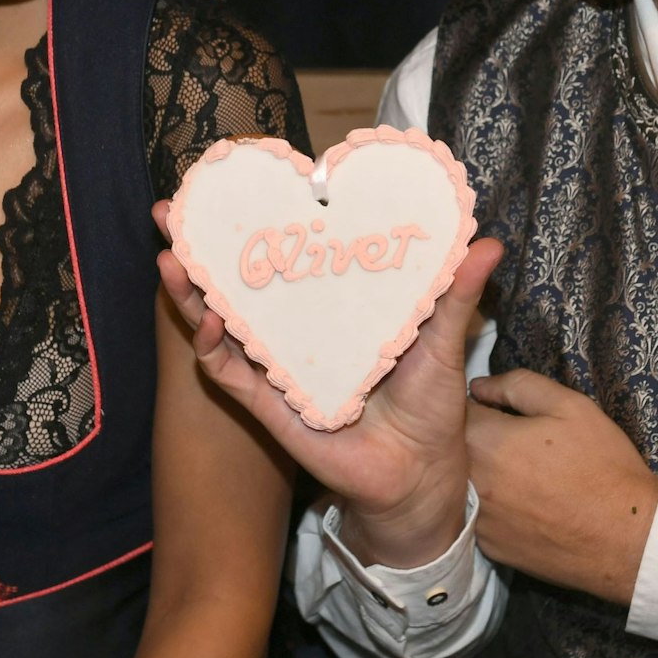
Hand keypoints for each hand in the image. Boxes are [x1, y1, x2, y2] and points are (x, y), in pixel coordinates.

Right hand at [155, 200, 501, 567]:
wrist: (422, 473)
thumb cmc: (431, 403)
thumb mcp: (442, 339)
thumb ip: (455, 293)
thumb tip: (489, 241)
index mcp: (331, 305)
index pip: (283, 254)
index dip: (252, 221)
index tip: (227, 184)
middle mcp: (296, 330)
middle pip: (236, 282)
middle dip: (198, 249)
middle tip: (169, 212)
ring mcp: (277, 366)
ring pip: (220, 325)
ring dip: (191, 294)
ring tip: (171, 260)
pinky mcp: (271, 407)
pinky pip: (232, 377)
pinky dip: (214, 352)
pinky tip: (206, 327)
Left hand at [467, 370, 657, 607]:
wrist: (627, 538)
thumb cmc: (601, 464)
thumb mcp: (569, 406)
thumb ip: (517, 385)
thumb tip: (479, 386)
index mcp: (484, 440)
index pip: (457, 409)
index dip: (479, 405)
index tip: (500, 410)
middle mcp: (469, 480)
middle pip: (457, 448)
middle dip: (479, 439)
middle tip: (514, 442)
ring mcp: (477, 519)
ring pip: (466, 483)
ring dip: (484, 474)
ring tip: (521, 474)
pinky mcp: (489, 548)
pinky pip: (480, 516)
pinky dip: (493, 507)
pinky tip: (524, 506)